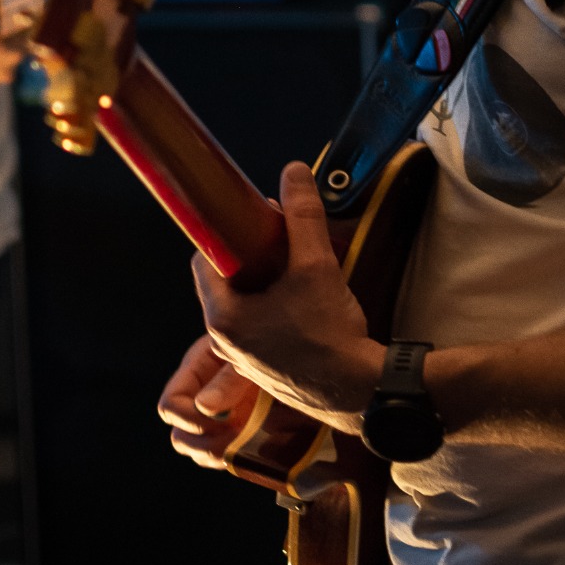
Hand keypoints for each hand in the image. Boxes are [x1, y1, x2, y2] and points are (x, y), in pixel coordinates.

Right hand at [158, 333, 260, 468]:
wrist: (299, 348)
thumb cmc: (272, 342)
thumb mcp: (249, 355)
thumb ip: (228, 379)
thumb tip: (204, 408)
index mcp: (197, 370)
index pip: (171, 405)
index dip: (189, 420)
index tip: (222, 421)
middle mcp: (201, 396)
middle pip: (180, 436)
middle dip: (204, 444)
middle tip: (236, 437)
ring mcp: (218, 418)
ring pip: (199, 453)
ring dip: (220, 455)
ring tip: (247, 442)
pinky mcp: (238, 431)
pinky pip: (223, 456)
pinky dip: (234, 459)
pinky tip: (254, 448)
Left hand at [188, 162, 380, 433]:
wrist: (360, 392)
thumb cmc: (330, 333)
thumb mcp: (316, 266)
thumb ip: (303, 217)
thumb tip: (293, 172)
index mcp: (223, 317)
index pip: (204, 260)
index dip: (229, 234)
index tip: (259, 223)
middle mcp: (225, 342)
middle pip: (225, 283)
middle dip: (250, 258)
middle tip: (283, 243)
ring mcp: (243, 361)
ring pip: (243, 307)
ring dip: (264, 284)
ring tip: (297, 270)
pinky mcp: (264, 372)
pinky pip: (258, 329)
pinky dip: (273, 310)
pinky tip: (305, 303)